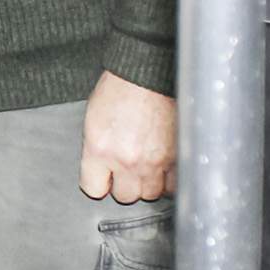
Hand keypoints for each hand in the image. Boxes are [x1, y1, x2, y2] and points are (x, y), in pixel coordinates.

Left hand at [80, 72, 175, 203]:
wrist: (148, 73)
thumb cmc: (120, 90)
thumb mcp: (93, 121)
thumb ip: (95, 152)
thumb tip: (101, 173)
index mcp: (99, 149)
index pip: (94, 189)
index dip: (100, 183)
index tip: (105, 179)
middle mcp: (126, 159)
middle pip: (125, 196)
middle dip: (125, 185)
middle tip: (128, 171)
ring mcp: (154, 160)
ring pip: (150, 194)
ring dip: (148, 183)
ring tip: (146, 167)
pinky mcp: (176, 156)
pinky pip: (173, 185)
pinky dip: (169, 181)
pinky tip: (164, 169)